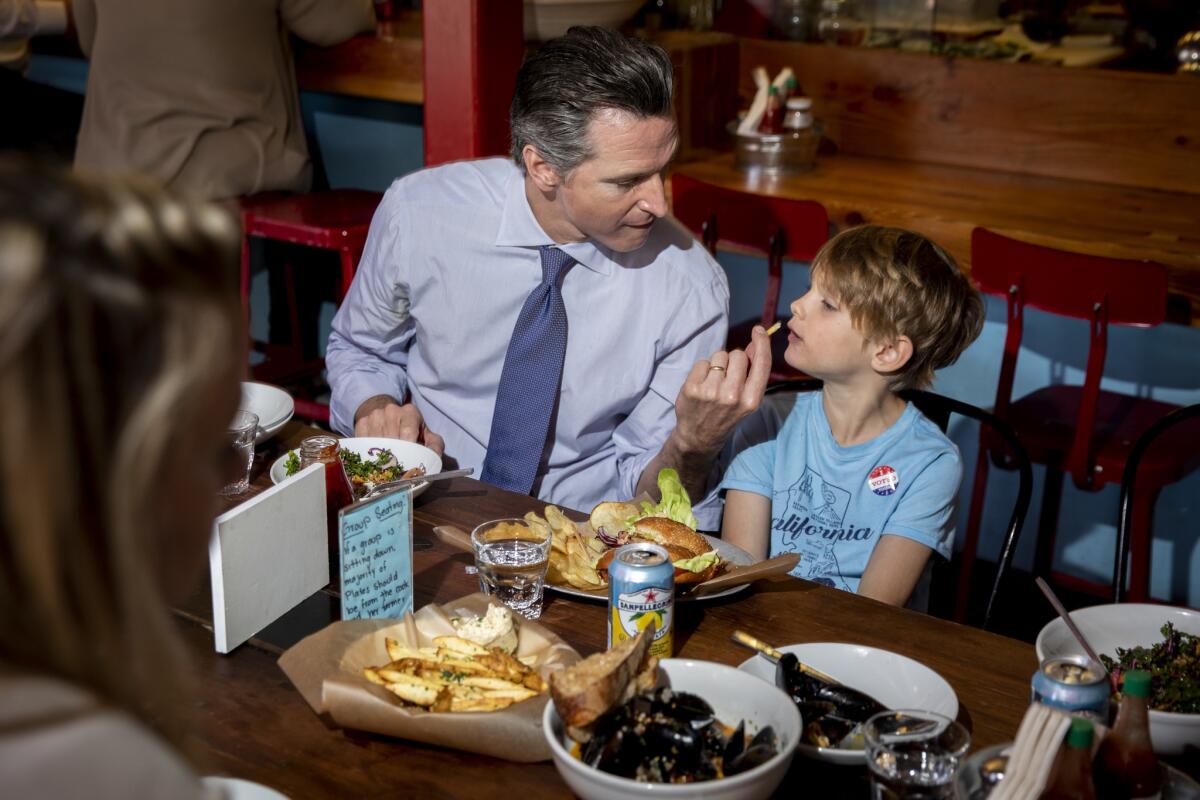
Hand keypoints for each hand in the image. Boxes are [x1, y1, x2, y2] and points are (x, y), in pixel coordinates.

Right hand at [353, 396, 444, 456]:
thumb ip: (435, 446)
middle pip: (391, 439)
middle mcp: (391, 410)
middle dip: (395, 455)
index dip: (408, 449)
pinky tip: (375, 456)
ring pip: (376, 442)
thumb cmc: (412, 431)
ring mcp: (375, 415)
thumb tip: (433, 456)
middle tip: (397, 467)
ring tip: (386, 463)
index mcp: (410, 412)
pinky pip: (363, 441)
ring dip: (381, 455)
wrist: (390, 418)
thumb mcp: (428, 437)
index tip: (408, 460)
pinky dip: (368, 451)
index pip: (408, 432)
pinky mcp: (362, 422)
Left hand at [673, 325, 772, 455]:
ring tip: (714, 383)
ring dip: (717, 365)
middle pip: (737, 354)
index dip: (762, 343)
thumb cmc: (726, 414)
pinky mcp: (693, 388)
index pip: (761, 364)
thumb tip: (756, 343)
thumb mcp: (746, 399)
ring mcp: (711, 392)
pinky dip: (702, 370)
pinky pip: (702, 362)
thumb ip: (752, 373)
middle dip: (733, 360)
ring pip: (719, 356)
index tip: (759, 330)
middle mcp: (733, 395)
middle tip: (727, 378)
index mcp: (752, 400)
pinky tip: (702, 386)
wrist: (700, 436)